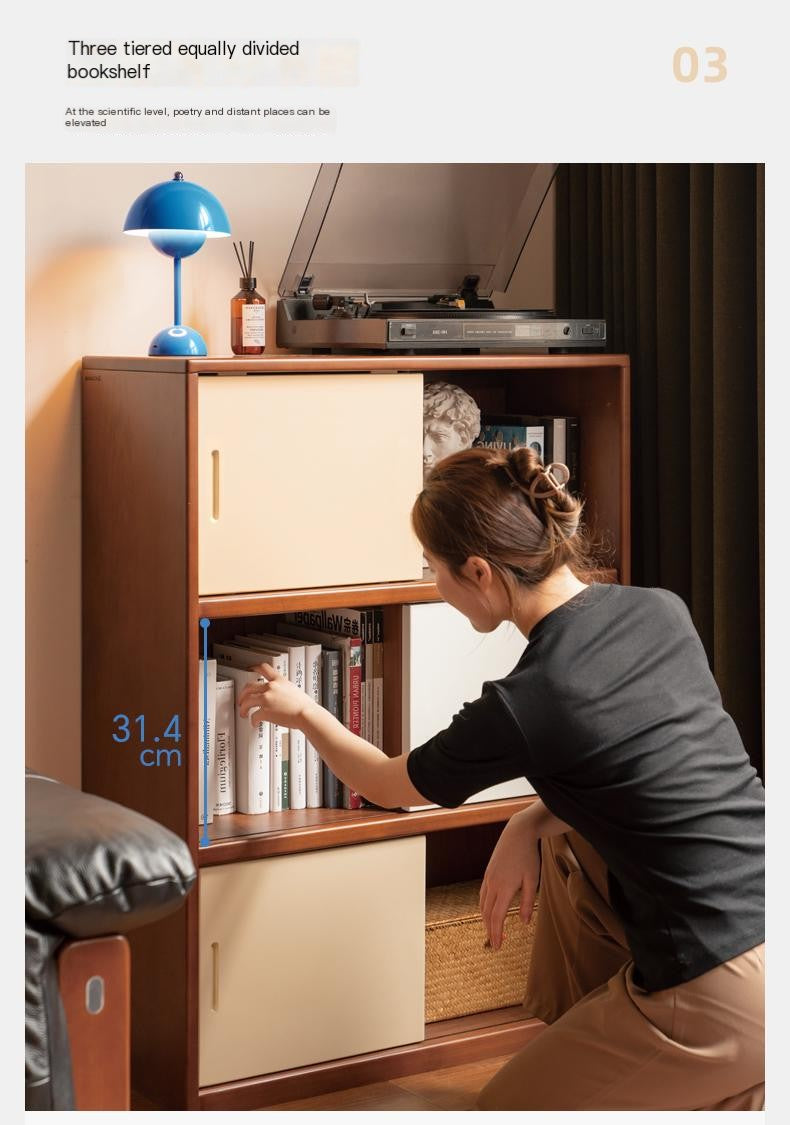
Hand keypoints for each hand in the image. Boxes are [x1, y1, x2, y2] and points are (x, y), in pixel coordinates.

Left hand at [237, 664, 311, 727]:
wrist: (307, 714)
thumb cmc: (304, 706)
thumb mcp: (294, 690)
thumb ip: (284, 689)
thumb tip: (280, 694)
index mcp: (279, 680)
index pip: (264, 668)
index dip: (254, 668)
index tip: (250, 669)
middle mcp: (271, 687)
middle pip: (249, 687)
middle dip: (243, 694)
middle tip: (242, 700)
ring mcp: (266, 699)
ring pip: (247, 701)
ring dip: (243, 708)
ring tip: (244, 713)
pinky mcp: (265, 712)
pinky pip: (253, 716)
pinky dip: (252, 721)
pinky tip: (254, 723)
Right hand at [479, 812, 540, 950]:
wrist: (517, 833)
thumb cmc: (528, 856)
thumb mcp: (533, 880)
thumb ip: (528, 903)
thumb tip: (524, 923)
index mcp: (504, 888)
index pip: (497, 917)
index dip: (496, 934)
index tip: (497, 947)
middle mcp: (492, 884)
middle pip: (487, 913)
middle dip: (490, 930)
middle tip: (495, 945)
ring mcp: (488, 878)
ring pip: (483, 904)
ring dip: (486, 920)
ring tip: (492, 931)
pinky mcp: (488, 873)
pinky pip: (483, 895)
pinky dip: (484, 907)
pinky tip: (489, 911)